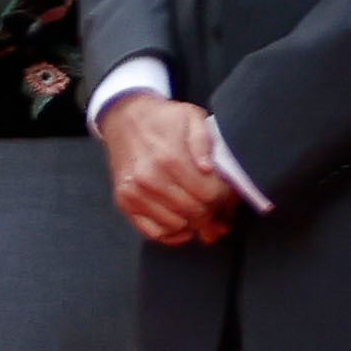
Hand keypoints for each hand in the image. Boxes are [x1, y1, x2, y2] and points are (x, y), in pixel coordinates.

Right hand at [97, 91, 244, 246]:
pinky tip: (182, 220)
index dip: (225, 197)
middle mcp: (149, 179)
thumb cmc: (163, 119)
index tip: (227, 193)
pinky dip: (173, 233)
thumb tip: (208, 169)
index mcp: (170, 158)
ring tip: (199, 208)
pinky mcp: (124, 202)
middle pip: (196, 213)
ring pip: (178, 226)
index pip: (210, 195)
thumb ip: (205, 141)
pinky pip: (154, 233)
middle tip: (217, 204)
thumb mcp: (191, 117)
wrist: (124, 118)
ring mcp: (134, 193)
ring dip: (194, 222)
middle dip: (213, 211)